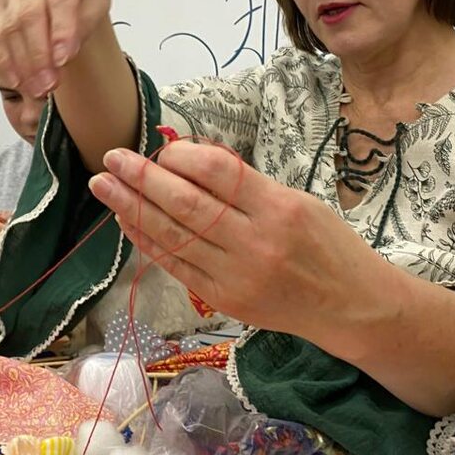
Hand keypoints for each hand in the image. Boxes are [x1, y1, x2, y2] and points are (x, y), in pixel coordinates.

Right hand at [0, 0, 112, 97]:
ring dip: (23, 63)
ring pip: (11, 26)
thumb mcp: (99, 0)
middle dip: (40, 54)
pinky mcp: (0, 1)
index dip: (62, 29)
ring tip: (38, 89)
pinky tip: (18, 80)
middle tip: (50, 84)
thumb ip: (86, 22)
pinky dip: (7, 60)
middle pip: (31, 13)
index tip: (65, 60)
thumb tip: (65, 52)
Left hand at [86, 143, 383, 339]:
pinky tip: (128, 221)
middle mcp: (255, 243)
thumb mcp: (298, 200)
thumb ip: (246, 185)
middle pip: (185, 204)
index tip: (162, 148)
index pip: (216, 172)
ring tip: (103, 185)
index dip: (180, 156)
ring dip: (132, 208)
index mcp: (278, 208)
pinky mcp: (224, 300)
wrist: (351, 306)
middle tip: (111, 157)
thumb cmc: (328, 245)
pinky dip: (148, 242)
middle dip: (141, 177)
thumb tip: (191, 159)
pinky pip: (176, 266)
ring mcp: (236, 276)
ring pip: (172, 235)